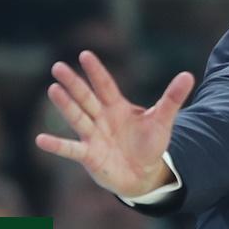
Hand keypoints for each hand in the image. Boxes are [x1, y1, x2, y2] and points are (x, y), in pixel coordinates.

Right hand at [35, 50, 194, 197]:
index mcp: (117, 107)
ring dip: (65, 105)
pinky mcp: (89, 155)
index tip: (84, 55)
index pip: (105, 85)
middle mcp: (101, 119)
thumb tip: (189, 75)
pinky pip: (70, 149)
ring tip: (52, 89)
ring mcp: (93, 136)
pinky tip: (40, 139)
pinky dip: (56, 145)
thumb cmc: (150, 144)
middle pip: (86, 98)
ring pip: (77, 117)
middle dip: (73, 83)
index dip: (96, 71)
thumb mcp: (163, 120)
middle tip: (58, 67)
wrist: (144, 174)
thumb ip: (173, 98)